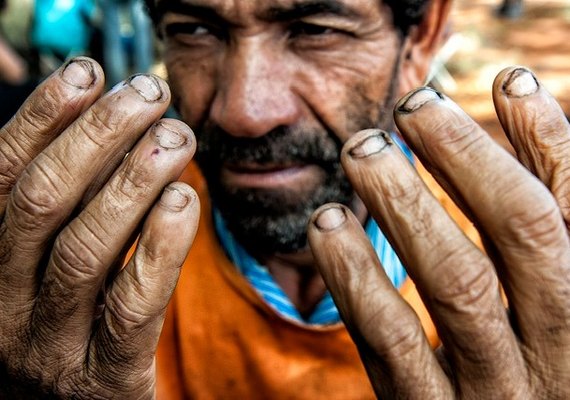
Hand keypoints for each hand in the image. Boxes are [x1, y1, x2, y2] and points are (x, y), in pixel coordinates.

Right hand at [0, 58, 199, 397]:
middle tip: (150, 94)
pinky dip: (159, 246)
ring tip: (177, 134)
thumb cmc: (71, 331)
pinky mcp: (104, 382)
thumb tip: (93, 127)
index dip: (43, 118)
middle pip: (41, 203)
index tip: (90, 72)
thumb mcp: (48, 269)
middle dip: (97, 136)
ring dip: (133, 180)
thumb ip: (64, 211)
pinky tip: (185, 198)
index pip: (2, 177)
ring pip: (84, 250)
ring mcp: (47, 349)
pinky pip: (131, 307)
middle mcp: (1, 307)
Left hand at [308, 67, 569, 398]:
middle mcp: (561, 352)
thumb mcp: (551, 304)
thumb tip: (526, 118)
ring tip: (361, 148)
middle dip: (467, 156)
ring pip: (457, 281)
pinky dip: (355, 275)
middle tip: (413, 105)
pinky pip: (392, 341)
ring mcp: (497, 388)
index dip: (548, 139)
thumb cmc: (531, 369)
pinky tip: (328, 224)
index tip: (508, 80)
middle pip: (523, 233)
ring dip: (404, 203)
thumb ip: (543, 233)